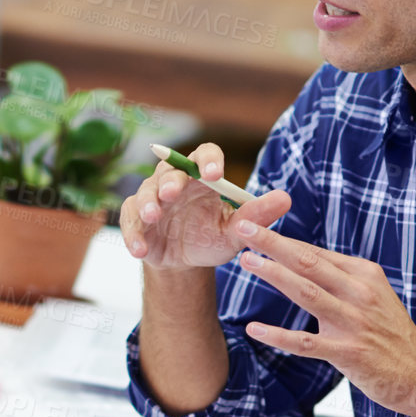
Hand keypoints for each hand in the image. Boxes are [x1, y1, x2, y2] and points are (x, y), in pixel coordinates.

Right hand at [120, 143, 291, 270]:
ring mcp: (153, 198)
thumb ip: (256, 216)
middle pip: (170, 170)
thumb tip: (285, 198)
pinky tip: (140, 250)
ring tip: (153, 216)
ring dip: (147, 203)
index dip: (209, 160)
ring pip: (145, 192)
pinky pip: (130, 221)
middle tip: (173, 192)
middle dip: (170, 180)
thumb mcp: (236, 230)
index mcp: (203, 177)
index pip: (205, 155)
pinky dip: (133, 234)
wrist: (185, 261)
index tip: (214, 173)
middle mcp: (176, 181)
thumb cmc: (212, 237)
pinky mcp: (136, 219)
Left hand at [233, 221, 415, 415]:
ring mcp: (354, 322)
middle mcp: (360, 293)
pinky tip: (254, 329)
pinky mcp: (349, 352)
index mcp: (364, 275)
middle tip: (244, 227)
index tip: (255, 226)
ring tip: (247, 261)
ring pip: (307, 292)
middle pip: (309, 262)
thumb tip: (304, 258)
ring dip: (274, 275)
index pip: (315, 252)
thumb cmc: (390, 334)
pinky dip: (278, 336)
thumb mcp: (373, 295)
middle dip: (274, 243)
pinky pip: (306, 342)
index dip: (283, 238)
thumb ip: (342, 278)